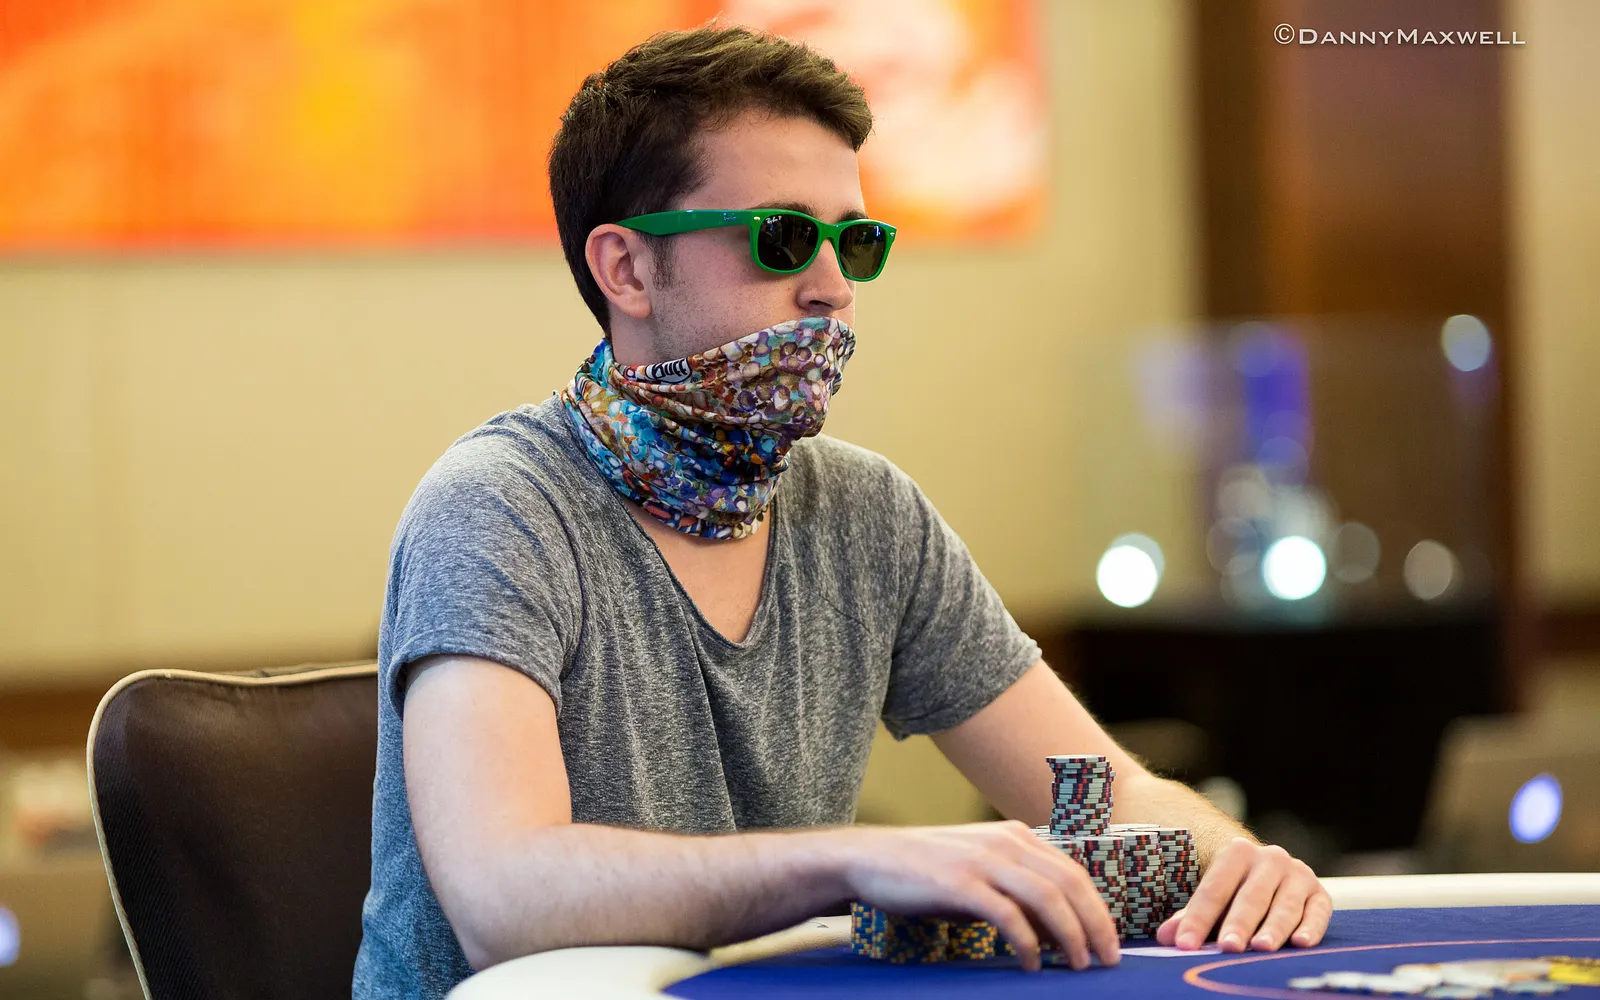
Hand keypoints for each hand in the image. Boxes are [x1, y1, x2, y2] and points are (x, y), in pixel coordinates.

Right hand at [833, 820, 1119, 971]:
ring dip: (1071, 935)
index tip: (1109, 941)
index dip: (1098, 908)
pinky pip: (1007, 915)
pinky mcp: (959, 883)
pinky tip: (1030, 964)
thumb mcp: (979, 872)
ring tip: (1079, 964)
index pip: (1073, 872)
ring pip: (1047, 897)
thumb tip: (1054, 930)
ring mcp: (982, 861)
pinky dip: (1027, 942)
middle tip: (1108, 959)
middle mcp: (1004, 842)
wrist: (868, 858)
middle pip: (1069, 883)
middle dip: (1096, 924)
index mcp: (1014, 836)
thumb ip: (1015, 891)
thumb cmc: (925, 871)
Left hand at [1155, 837, 1330, 952]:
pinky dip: (1311, 928)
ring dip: (1273, 928)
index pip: (1213, 889)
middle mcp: (1270, 858)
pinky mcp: (1320, 894)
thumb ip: (1191, 917)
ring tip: (1261, 948)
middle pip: (1250, 897)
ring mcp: (1298, 874)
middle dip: (1238, 924)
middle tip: (1228, 947)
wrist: (1271, 873)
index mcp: (1237, 852)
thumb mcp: (1213, 900)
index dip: (1197, 919)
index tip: (1185, 945)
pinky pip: (1318, 912)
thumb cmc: (1235, 892)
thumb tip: (1167, 937)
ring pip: (1284, 906)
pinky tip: (1300, 943)